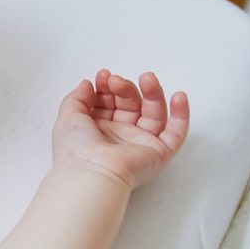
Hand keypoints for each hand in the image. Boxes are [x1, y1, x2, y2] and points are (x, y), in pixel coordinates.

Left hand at [51, 69, 188, 190]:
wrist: (90, 173)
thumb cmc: (75, 150)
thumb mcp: (68, 117)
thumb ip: (77, 98)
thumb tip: (88, 83)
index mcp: (98, 130)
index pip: (109, 102)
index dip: (107, 87)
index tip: (103, 75)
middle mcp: (120, 136)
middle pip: (131, 105)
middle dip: (124, 88)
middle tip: (116, 81)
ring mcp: (140, 144)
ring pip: (154, 114)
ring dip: (152, 93)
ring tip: (147, 78)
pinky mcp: (158, 153)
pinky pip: (175, 133)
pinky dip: (181, 115)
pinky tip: (178, 96)